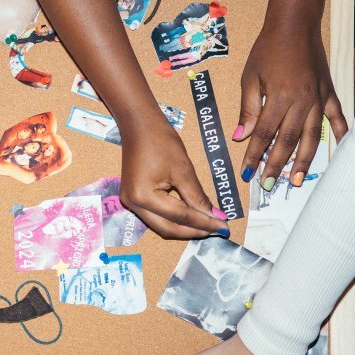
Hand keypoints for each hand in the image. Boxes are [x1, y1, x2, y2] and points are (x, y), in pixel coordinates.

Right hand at [120, 115, 227, 238]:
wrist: (139, 124)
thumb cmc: (161, 141)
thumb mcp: (183, 170)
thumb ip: (198, 197)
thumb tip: (215, 217)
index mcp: (144, 197)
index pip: (180, 217)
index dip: (204, 223)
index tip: (224, 226)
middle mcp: (133, 204)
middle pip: (168, 228)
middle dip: (194, 231)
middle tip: (217, 229)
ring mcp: (130, 202)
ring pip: (161, 225)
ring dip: (184, 227)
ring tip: (207, 225)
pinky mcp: (133, 197)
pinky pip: (155, 216)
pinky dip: (173, 218)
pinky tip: (190, 216)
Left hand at [237, 24, 347, 189]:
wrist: (294, 25)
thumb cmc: (267, 49)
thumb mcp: (250, 77)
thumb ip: (247, 109)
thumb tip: (240, 137)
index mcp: (278, 97)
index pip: (264, 134)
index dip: (254, 155)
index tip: (246, 172)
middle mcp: (301, 101)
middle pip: (287, 141)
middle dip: (276, 165)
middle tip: (268, 185)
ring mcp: (318, 98)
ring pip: (312, 136)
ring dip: (303, 160)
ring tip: (296, 180)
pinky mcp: (328, 93)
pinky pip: (337, 118)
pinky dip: (340, 135)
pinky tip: (340, 152)